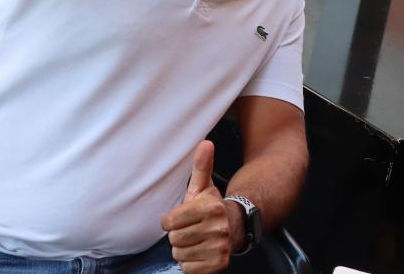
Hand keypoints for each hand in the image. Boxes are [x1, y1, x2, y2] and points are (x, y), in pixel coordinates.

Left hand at [161, 141, 236, 273]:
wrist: (234, 228)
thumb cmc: (210, 209)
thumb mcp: (203, 188)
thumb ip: (201, 166)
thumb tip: (206, 143)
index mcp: (210, 207)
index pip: (170, 222)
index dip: (171, 221)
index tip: (180, 219)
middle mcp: (218, 228)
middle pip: (174, 240)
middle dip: (178, 236)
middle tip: (190, 230)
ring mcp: (219, 247)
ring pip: (180, 255)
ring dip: (184, 250)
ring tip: (195, 241)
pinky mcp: (219, 264)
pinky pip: (188, 269)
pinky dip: (191, 264)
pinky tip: (200, 253)